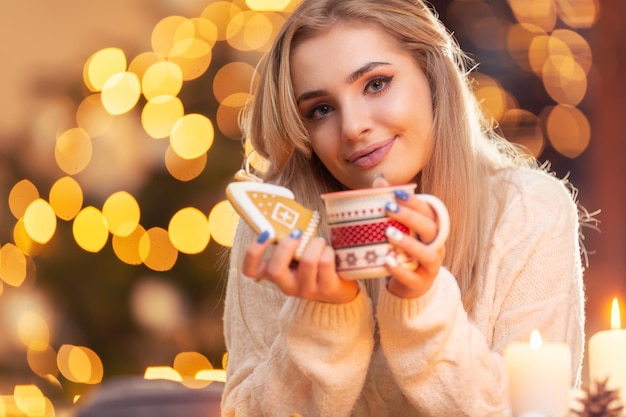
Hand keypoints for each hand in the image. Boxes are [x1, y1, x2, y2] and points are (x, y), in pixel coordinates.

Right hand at [242, 230, 359, 303]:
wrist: (340, 285)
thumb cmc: (314, 262)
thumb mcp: (297, 252)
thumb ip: (288, 240)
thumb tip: (286, 213)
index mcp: (274, 274)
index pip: (251, 270)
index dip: (253, 252)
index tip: (266, 233)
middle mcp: (286, 285)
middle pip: (275, 270)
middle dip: (287, 246)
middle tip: (298, 233)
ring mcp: (306, 290)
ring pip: (307, 261)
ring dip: (315, 243)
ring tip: (320, 242)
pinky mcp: (326, 290)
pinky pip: (325, 262)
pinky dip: (328, 250)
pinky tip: (329, 252)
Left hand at [372, 176, 445, 298]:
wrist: (408, 286)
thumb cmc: (403, 251)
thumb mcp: (399, 229)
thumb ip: (392, 206)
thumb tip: (380, 180)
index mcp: (432, 230)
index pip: (428, 212)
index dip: (415, 201)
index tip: (397, 193)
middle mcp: (436, 246)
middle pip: (431, 229)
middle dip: (410, 217)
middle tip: (388, 209)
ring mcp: (431, 266)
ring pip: (428, 254)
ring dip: (409, 243)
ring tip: (389, 234)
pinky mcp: (421, 283)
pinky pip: (414, 277)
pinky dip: (400, 270)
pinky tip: (387, 261)